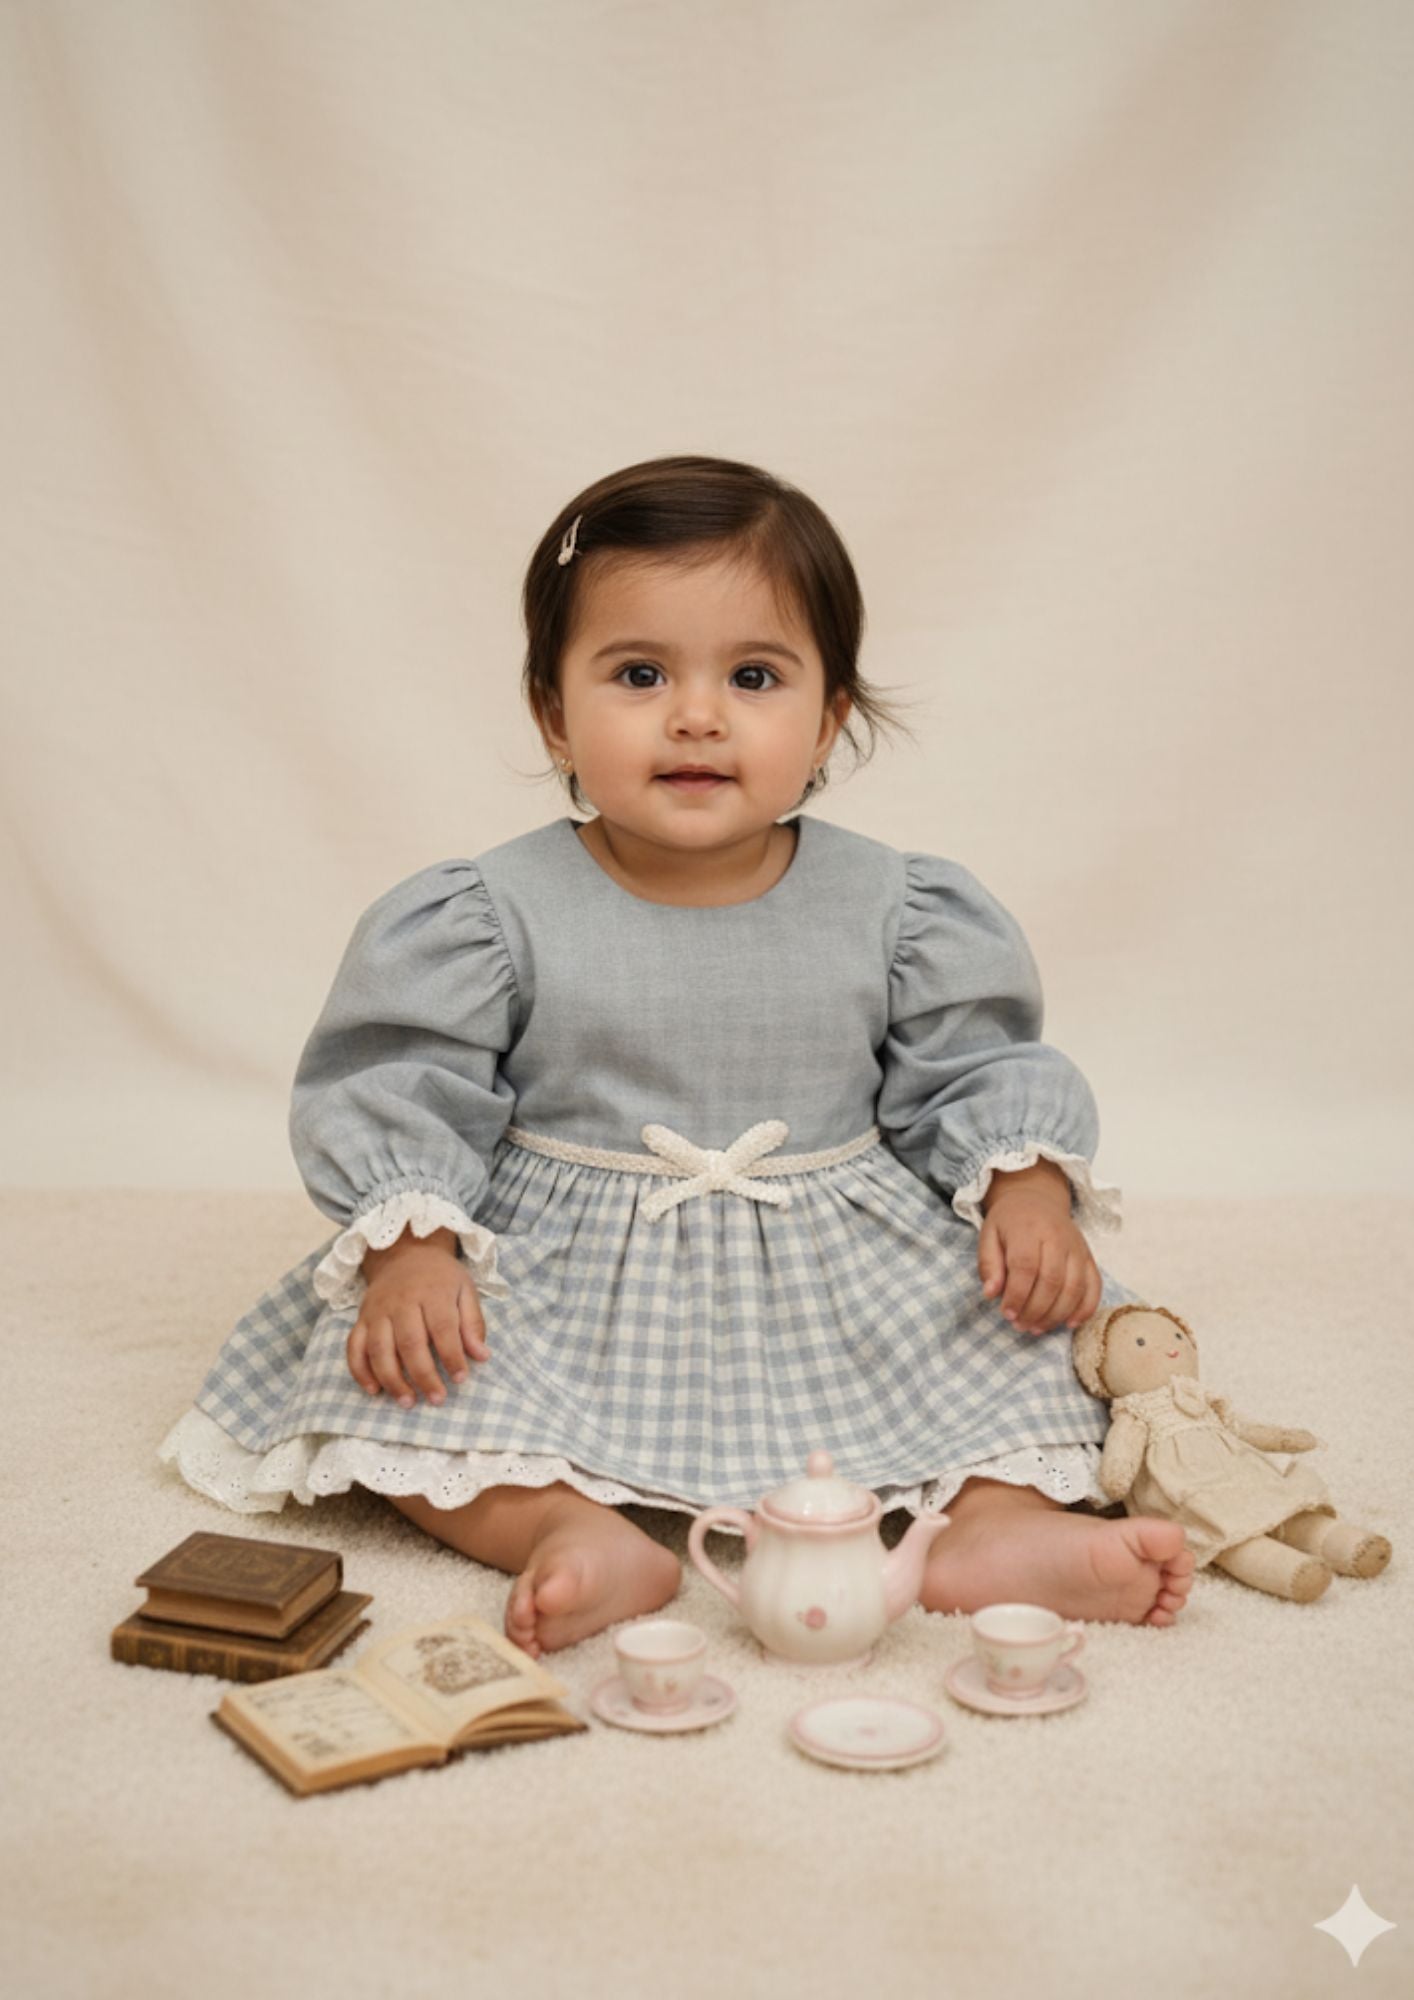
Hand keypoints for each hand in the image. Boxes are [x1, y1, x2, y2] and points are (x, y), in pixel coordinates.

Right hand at [347, 1229, 490, 1407]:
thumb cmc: (440, 1277)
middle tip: (436, 1399)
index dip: (451, 1356)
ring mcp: (377, 1310)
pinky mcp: (361, 1318)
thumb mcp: (465, 1289)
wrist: (405, 1252)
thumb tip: (482, 1356)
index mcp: (432, 1292)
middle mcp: (401, 1301)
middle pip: (409, 1342)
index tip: (460, 1379)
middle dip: (423, 1375)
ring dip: (392, 1379)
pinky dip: (360, 1371)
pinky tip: (374, 1390)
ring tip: (407, 1401)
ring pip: (379, 1348)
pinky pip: (353, 1346)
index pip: (442, 1328)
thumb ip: (473, 1323)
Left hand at [977, 1162, 1101, 1334]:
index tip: (1007, 1313)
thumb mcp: (988, 1235)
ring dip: (1056, 1315)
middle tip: (1020, 1325)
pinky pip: (1095, 1285)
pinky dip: (1085, 1308)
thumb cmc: (1009, 1222)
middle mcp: (1058, 1237)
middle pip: (1052, 1281)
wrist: (1037, 1199)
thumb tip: (991, 1293)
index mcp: (1028, 1229)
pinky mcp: (1089, 1257)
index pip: (1026, 1267)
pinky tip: (1069, 1323)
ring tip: (1037, 1328)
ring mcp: (1077, 1247)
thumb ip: (988, 1264)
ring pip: (1074, 1287)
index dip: (1017, 1295)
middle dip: (1035, 1310)